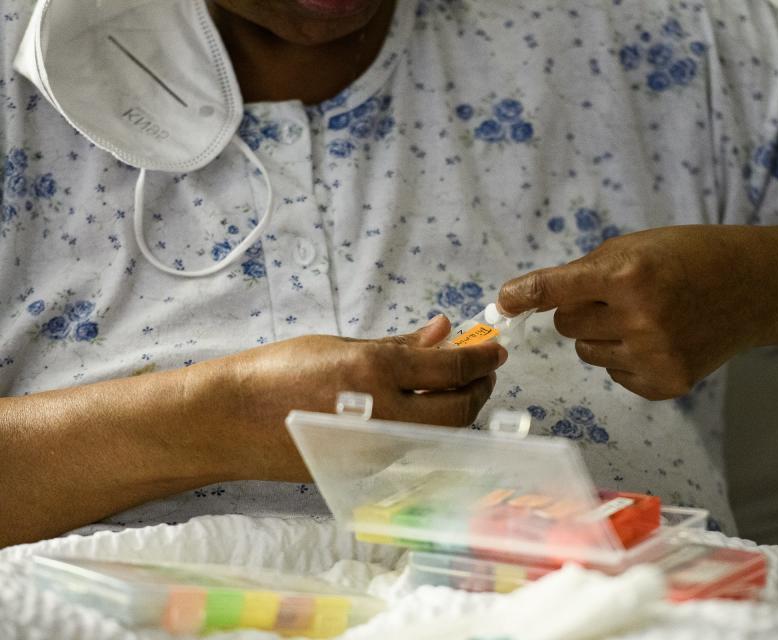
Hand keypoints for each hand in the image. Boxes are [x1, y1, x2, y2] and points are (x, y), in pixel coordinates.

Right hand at [190, 315, 506, 480]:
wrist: (228, 421)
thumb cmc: (276, 372)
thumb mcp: (339, 345)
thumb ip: (398, 343)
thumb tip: (443, 330)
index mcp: (374, 370)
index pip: (450, 367)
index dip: (481, 358)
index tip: (496, 351)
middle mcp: (381, 412)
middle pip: (458, 409)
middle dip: (479, 390)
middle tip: (484, 372)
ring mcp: (375, 447)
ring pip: (440, 432)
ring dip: (458, 410)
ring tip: (456, 388)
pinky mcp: (366, 469)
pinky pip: (414, 446)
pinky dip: (429, 426)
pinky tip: (422, 409)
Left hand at [498, 226, 767, 398]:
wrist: (753, 287)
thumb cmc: (688, 257)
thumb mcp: (636, 246)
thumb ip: (586, 272)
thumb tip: (533, 299)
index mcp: (629, 275)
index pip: (558, 290)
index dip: (525, 294)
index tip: (503, 302)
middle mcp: (640, 318)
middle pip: (567, 325)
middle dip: (580, 310)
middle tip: (616, 295)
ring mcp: (655, 356)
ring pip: (586, 352)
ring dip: (600, 335)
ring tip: (641, 316)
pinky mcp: (666, 383)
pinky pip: (614, 373)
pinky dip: (625, 358)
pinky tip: (658, 338)